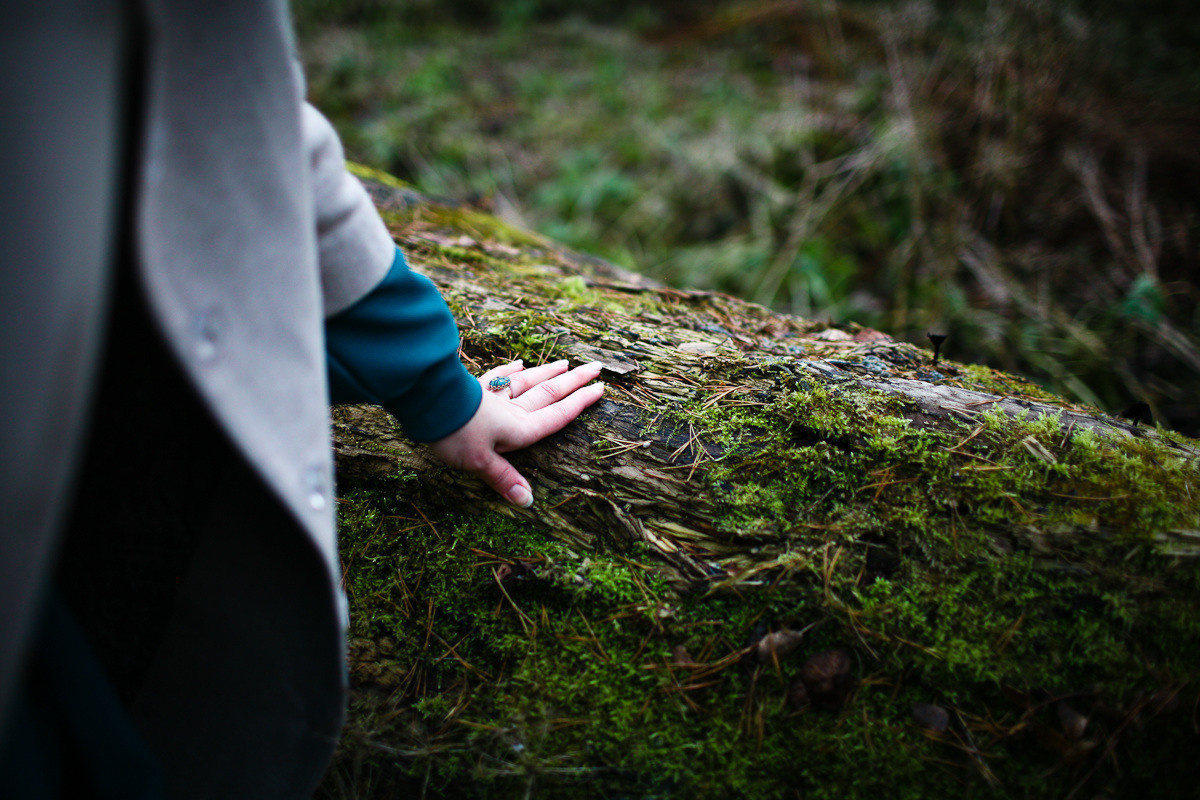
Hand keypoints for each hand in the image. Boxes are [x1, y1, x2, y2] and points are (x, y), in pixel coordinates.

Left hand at [429, 359, 604, 506]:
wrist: (426, 402)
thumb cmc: (454, 434)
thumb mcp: (480, 463)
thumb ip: (504, 479)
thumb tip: (528, 501)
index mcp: (518, 429)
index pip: (556, 415)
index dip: (579, 404)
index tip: (599, 389)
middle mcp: (511, 410)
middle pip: (549, 393)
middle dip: (574, 381)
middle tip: (596, 367)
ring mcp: (493, 396)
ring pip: (528, 382)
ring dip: (549, 372)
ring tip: (566, 364)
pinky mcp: (475, 388)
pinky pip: (498, 377)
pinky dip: (512, 370)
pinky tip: (519, 363)